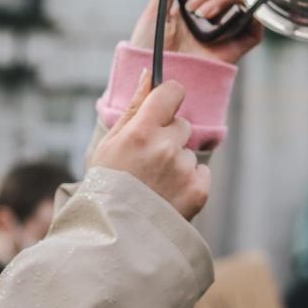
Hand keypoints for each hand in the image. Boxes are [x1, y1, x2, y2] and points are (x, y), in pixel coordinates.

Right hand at [92, 72, 209, 219]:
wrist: (114, 233)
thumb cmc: (106, 184)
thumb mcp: (110, 143)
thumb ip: (134, 107)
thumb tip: (148, 74)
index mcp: (141, 131)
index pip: (172, 92)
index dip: (169, 97)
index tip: (163, 107)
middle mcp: (166, 147)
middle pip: (182, 125)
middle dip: (169, 138)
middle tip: (147, 161)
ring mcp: (184, 170)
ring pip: (189, 153)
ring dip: (177, 164)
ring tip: (154, 184)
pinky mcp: (199, 191)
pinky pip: (201, 173)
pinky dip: (189, 182)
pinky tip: (167, 195)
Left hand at [129, 0, 262, 65]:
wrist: (154, 76)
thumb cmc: (148, 50)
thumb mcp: (155, 14)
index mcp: (194, 8)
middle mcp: (213, 18)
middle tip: (193, 5)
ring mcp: (226, 32)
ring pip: (242, 1)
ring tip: (201, 15)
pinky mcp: (236, 48)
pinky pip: (256, 27)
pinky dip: (246, 16)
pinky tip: (224, 18)